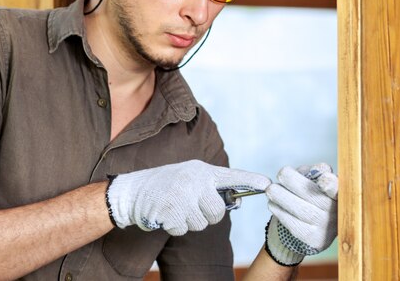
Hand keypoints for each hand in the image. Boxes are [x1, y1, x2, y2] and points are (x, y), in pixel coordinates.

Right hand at [106, 159, 270, 235]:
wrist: (132, 191)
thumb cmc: (165, 185)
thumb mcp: (188, 178)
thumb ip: (209, 187)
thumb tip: (235, 202)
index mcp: (201, 171)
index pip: (231, 176)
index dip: (250, 180)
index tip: (267, 185)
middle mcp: (193, 180)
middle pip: (217, 211)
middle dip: (207, 216)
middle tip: (192, 208)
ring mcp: (182, 195)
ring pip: (201, 223)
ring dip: (189, 221)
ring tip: (175, 208)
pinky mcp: (170, 210)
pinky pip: (184, 229)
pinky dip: (175, 226)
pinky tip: (166, 214)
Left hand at [265, 163, 337, 265]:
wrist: (310, 224)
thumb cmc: (312, 194)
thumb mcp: (315, 178)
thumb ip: (313, 172)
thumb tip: (311, 170)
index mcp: (339, 192)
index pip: (338, 189)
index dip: (332, 185)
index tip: (323, 180)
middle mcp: (336, 211)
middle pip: (314, 196)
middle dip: (293, 182)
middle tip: (281, 174)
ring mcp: (326, 227)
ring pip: (302, 210)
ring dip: (281, 196)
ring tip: (271, 189)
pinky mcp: (313, 238)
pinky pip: (293, 223)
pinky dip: (279, 210)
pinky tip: (273, 203)